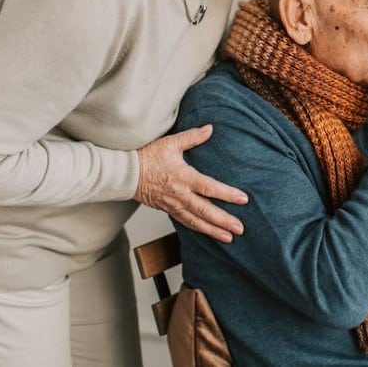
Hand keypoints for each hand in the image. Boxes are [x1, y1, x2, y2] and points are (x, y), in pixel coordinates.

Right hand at [134, 125, 247, 242]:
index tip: (243, 199)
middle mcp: (180, 194)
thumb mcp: (170, 143)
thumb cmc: (146, 157)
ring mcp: (173, 205)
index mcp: (184, 177)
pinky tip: (209, 232)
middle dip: (224, 221)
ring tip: (229, 238)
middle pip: (205, 211)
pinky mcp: (167, 210)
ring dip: (213, 230)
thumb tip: (210, 128)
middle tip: (240, 229)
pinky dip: (198, 229)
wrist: (125, 174)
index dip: (227, 194)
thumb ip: (192, 137)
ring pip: (196, 221)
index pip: (210, 188)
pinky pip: (185, 222)